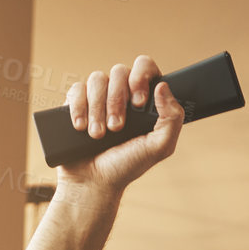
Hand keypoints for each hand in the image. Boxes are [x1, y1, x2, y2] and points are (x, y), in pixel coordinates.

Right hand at [57, 54, 184, 194]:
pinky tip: (81, 127)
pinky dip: (78, 107)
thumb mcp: (159, 148)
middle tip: (117, 128)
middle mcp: (122, 94)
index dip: (141, 76)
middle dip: (116, 100)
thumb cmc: (127, 166)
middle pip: (119, 71)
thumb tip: (163, 86)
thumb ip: (172, 119)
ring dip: (98, 108)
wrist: (93, 182)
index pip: (145, 67)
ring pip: (97, 79)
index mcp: (144, 99)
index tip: (139, 101)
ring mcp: (98, 97)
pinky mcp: (77, 103)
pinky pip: (76, 89)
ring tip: (98, 135)